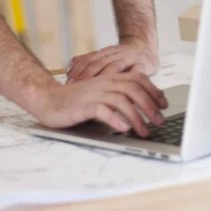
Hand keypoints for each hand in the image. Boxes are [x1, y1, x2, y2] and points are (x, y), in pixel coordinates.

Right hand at [31, 71, 167, 136]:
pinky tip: (123, 128)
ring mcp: (93, 94)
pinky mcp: (83, 106)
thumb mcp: (98, 95)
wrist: (46, 99)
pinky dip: (115, 119)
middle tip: (159, 122)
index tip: (163, 105)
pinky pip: (102, 110)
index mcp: (108, 79)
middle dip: (150, 106)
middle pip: (133, 89)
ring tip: (144, 131)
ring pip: (121, 100)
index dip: (153, 90)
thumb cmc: (73, 101)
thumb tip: (139, 109)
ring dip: (137, 117)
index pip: (137, 79)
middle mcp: (103, 84)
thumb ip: (115, 98)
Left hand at [67, 37, 158, 82]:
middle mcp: (115, 54)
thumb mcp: (105, 57)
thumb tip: (68, 70)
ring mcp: (129, 58)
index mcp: (104, 53)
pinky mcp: (143, 65)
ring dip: (103, 78)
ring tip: (94, 90)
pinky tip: (121, 89)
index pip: (88, 60)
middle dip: (86, 76)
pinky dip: (128, 80)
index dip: (78, 70)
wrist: (144, 46)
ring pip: (114, 67)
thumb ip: (89, 62)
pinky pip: (135, 73)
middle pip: (98, 63)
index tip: (69, 81)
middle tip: (77, 87)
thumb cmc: (122, 57)